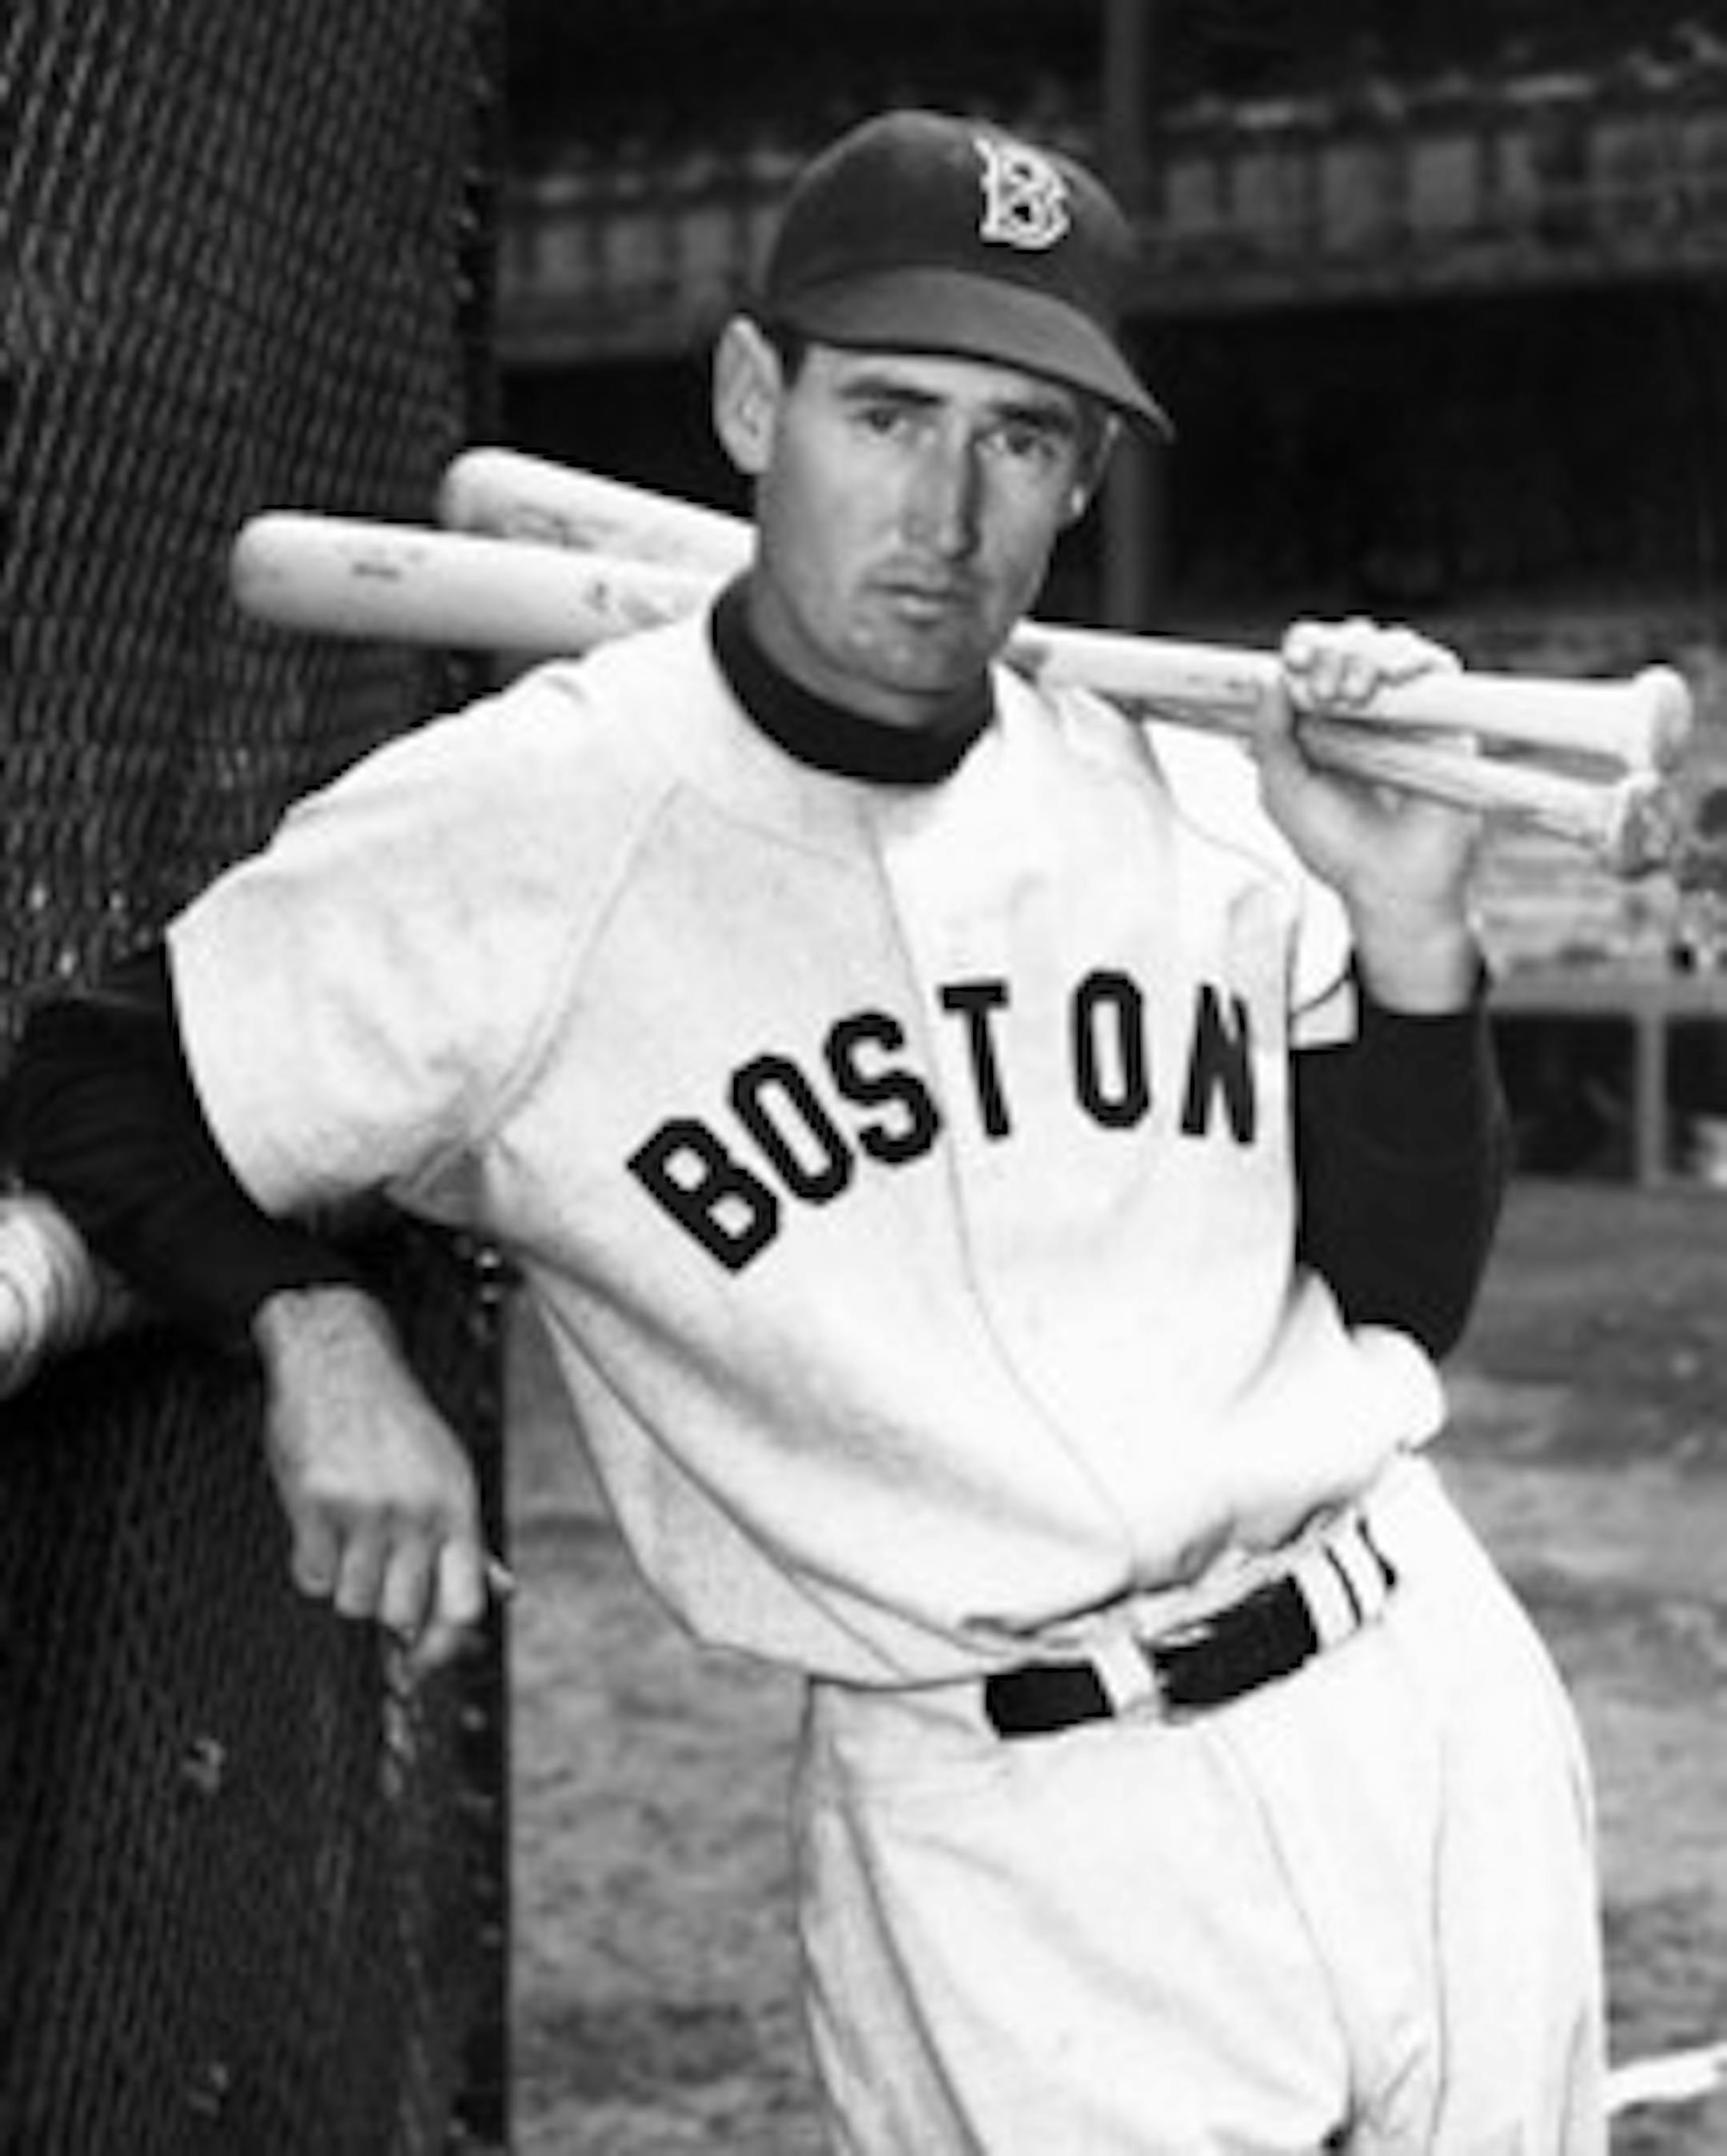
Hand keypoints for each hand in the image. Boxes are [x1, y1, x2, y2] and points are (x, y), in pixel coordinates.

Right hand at [252, 1285, 493, 1677]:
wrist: (338, 1359)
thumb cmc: (395, 1423)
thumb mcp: (446, 1472)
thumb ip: (467, 1539)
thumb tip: (502, 1593)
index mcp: (457, 1504)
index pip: (465, 1604)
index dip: (445, 1647)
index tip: (422, 1664)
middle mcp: (417, 1510)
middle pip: (401, 1615)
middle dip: (384, 1604)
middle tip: (375, 1565)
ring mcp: (366, 1508)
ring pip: (352, 1601)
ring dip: (345, 1579)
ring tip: (349, 1530)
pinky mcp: (315, 1503)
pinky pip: (310, 1577)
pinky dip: (311, 1561)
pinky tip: (321, 1521)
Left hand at [1255, 616, 1481, 1010]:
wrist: (1389, 882)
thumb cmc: (1335, 843)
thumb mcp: (1283, 789)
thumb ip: (1270, 735)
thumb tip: (1268, 676)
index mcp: (1322, 715)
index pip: (1313, 654)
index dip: (1305, 645)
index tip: (1295, 664)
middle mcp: (1365, 704)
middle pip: (1351, 638)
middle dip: (1333, 652)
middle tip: (1327, 695)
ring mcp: (1407, 709)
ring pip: (1393, 644)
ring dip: (1367, 655)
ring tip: (1352, 697)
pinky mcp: (1447, 719)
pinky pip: (1439, 666)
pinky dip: (1414, 661)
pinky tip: (1394, 682)